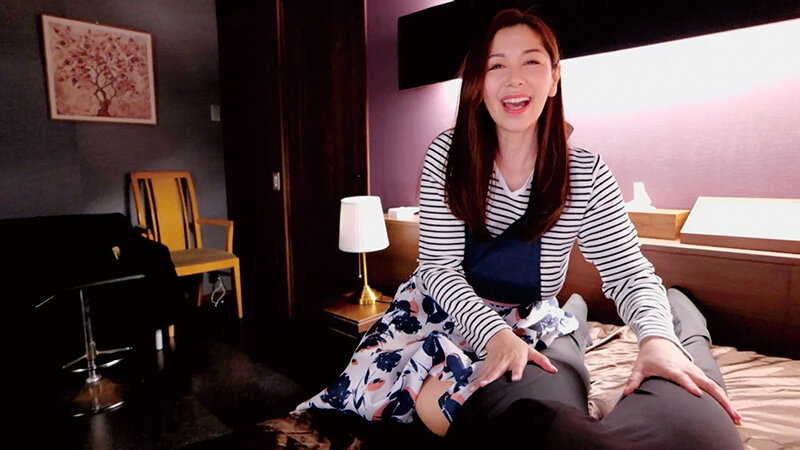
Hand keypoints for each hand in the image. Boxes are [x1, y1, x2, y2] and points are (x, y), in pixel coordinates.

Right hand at [476, 329, 557, 386]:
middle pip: (497, 369)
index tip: (515, 378)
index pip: (517, 366)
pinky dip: (477, 380)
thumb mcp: (531, 351)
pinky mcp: (487, 364)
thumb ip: (542, 361)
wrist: (500, 336)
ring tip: (476, 388)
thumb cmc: (517, 346)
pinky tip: (473, 387)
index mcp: (516, 358)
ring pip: (487, 372)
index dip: (516, 372)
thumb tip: (554, 370)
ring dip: (481, 380)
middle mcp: (504, 361)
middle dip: (491, 377)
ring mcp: (494, 362)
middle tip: (485, 385)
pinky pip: (482, 373)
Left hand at [624, 336, 741, 424]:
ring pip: (715, 387)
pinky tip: (731, 412)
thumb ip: (634, 381)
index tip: (698, 395)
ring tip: (737, 419)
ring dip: (727, 402)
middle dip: (721, 401)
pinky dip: (723, 398)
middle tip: (732, 417)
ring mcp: (696, 372)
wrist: (659, 342)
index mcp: (672, 369)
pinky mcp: (700, 374)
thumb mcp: (639, 368)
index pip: (682, 378)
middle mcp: (688, 370)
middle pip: (708, 385)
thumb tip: (626, 393)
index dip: (689, 385)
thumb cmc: (648, 358)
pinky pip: (714, 387)